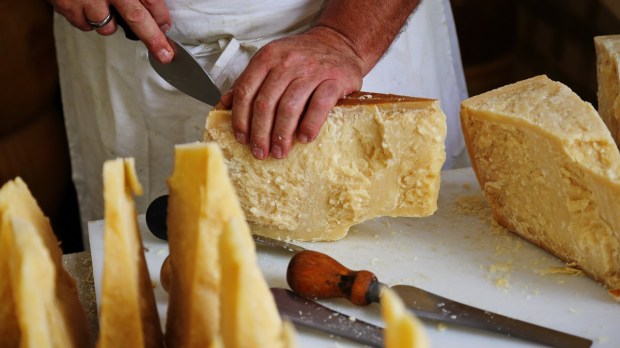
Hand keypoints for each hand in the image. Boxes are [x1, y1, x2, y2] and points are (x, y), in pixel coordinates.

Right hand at [50, 0, 173, 62]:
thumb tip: (155, 11)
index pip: (150, 0)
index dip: (160, 16)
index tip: (166, 27)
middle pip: (137, 18)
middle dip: (153, 39)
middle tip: (164, 55)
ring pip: (107, 27)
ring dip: (110, 23)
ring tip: (102, 7)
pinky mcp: (66, 6)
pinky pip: (83, 24)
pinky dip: (87, 19)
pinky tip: (84, 4)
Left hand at [220, 26, 363, 159]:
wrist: (340, 42)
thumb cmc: (303, 58)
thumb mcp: (273, 61)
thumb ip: (250, 81)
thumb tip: (225, 104)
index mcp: (267, 57)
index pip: (246, 91)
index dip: (241, 119)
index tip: (242, 139)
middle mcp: (288, 62)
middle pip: (266, 103)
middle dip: (260, 133)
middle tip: (260, 153)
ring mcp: (312, 70)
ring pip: (290, 106)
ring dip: (282, 134)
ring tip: (280, 152)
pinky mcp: (335, 79)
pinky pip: (319, 105)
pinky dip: (310, 124)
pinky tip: (304, 138)